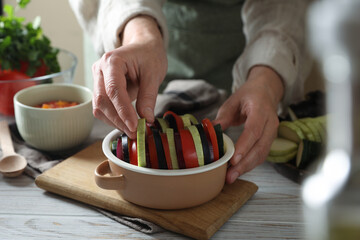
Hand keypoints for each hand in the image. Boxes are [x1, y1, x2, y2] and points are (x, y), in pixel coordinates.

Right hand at [92, 16, 166, 138]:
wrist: (143, 47)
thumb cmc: (149, 56)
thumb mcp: (154, 74)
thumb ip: (148, 96)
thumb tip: (146, 118)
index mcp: (112, 61)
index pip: (114, 90)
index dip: (123, 111)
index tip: (134, 126)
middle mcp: (100, 69)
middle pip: (102, 100)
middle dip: (118, 120)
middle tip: (135, 133)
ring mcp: (98, 79)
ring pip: (99, 107)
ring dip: (114, 122)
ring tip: (132, 130)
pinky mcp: (100, 88)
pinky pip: (103, 107)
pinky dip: (113, 118)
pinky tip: (126, 124)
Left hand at [214, 66, 283, 183]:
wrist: (265, 91)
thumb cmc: (248, 95)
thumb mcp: (233, 101)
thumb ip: (223, 117)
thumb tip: (209, 131)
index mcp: (260, 109)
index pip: (254, 130)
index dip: (244, 146)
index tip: (233, 159)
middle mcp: (270, 122)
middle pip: (260, 147)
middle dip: (244, 163)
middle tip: (229, 175)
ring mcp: (272, 132)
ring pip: (262, 154)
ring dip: (247, 167)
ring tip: (231, 176)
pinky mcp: (270, 140)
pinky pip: (262, 155)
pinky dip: (250, 164)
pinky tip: (238, 170)